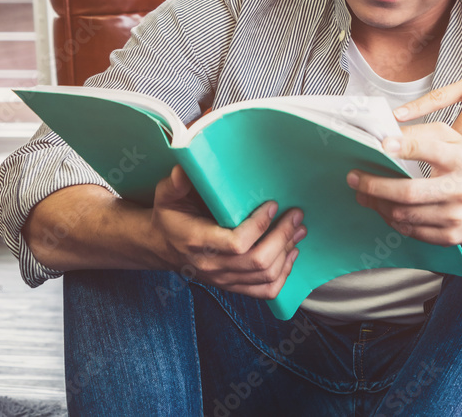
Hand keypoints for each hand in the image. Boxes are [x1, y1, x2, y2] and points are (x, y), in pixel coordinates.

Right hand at [149, 165, 306, 298]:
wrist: (162, 247)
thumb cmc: (170, 217)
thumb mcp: (166, 196)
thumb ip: (175, 183)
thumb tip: (184, 169)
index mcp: (197, 242)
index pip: (236, 243)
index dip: (259, 225)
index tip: (273, 205)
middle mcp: (212, 266)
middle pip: (258, 261)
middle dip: (283, 236)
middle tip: (296, 215)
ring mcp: (224, 279)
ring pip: (265, 275)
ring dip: (287, 251)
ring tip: (299, 230)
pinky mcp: (233, 286)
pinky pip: (265, 291)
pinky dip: (284, 274)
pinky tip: (291, 254)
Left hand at [347, 123, 461, 245]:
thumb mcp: (453, 139)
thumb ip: (422, 134)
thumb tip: (387, 136)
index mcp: (460, 160)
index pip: (427, 150)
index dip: (401, 147)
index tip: (380, 145)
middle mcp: (460, 189)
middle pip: (408, 192)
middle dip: (374, 185)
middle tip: (355, 177)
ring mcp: (456, 216)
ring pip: (404, 214)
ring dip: (378, 204)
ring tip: (364, 194)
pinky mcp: (451, 237)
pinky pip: (412, 231)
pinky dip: (392, 219)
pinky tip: (384, 208)